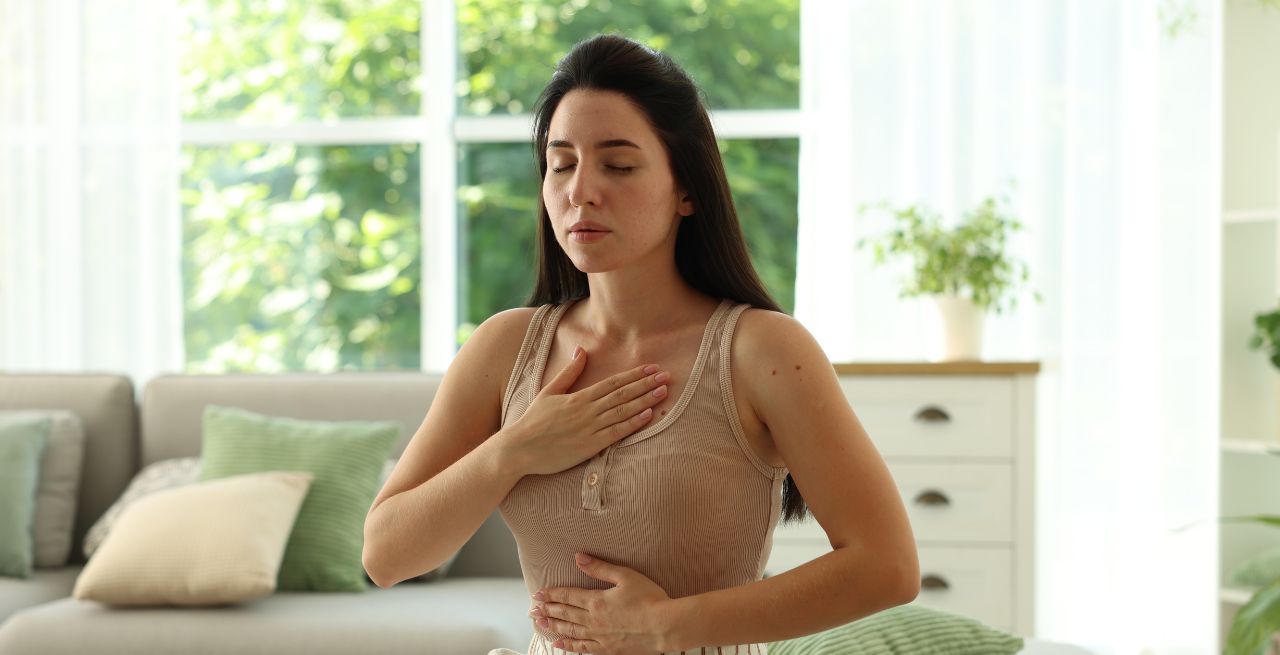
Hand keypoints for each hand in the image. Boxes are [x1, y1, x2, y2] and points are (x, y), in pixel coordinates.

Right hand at [501, 347, 670, 476]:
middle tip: (667, 376)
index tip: (652, 368)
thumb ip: (569, 372)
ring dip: (646, 400)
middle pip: (623, 394)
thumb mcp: (549, 392)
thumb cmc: (533, 421)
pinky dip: (633, 423)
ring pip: (623, 411)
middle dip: (646, 384)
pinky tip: (648, 415)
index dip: (635, 375)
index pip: (613, 382)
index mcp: (578, 397)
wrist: (519, 449)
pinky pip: (616, 433)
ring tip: (663, 392)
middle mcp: (587, 410)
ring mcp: (589, 428)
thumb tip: (581, 350)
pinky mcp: (589, 446)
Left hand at [530, 553, 674, 653]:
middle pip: (565, 614)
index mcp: (597, 601)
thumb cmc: (650, 599)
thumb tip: (579, 558)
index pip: (568, 596)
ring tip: (540, 623)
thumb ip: (599, 568)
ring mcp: (600, 637)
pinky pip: (583, 648)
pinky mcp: (608, 649)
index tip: (539, 594)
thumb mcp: (625, 576)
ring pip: (570, 631)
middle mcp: (593, 620)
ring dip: (553, 627)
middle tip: (533, 609)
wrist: (665, 626)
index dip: (552, 594)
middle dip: (547, 610)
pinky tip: (560, 644)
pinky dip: (569, 646)